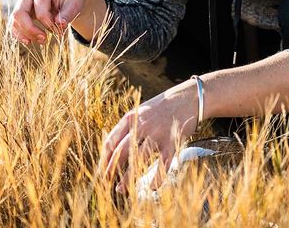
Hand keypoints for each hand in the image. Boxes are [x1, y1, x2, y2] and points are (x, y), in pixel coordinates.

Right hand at [9, 0, 104, 44]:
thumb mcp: (75, 4)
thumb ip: (67, 14)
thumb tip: (60, 24)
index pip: (40, 11)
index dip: (49, 24)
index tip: (60, 30)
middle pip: (19, 14)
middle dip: (30, 30)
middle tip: (45, 40)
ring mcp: (22, 1)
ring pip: (15, 20)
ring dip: (26, 34)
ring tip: (42, 41)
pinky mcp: (22, 9)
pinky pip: (14, 23)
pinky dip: (19, 34)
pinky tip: (29, 41)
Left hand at [97, 80, 199, 194]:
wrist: (187, 98)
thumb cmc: (160, 108)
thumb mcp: (139, 112)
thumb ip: (128, 127)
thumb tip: (113, 149)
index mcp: (130, 118)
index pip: (111, 141)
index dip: (104, 158)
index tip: (101, 171)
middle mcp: (141, 126)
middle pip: (121, 151)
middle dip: (111, 169)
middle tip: (105, 183)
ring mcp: (157, 134)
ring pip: (138, 159)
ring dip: (128, 177)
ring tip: (121, 190)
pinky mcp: (172, 142)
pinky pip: (163, 164)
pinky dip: (157, 178)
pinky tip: (152, 188)